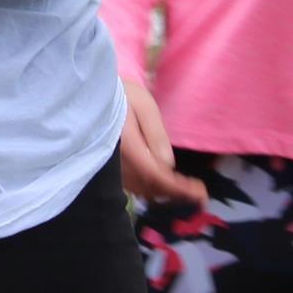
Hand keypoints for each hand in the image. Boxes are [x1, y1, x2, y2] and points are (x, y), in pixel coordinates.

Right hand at [117, 78, 205, 203]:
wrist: (92, 96)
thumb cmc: (123, 97)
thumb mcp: (144, 107)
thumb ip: (156, 135)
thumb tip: (169, 164)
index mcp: (128, 148)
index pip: (156, 175)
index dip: (178, 188)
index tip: (200, 193)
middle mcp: (117, 164)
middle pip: (150, 188)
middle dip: (177, 194)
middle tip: (200, 196)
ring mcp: (111, 169)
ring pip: (142, 190)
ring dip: (165, 194)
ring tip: (187, 194)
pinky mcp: (109, 169)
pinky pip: (132, 186)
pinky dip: (151, 190)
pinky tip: (163, 188)